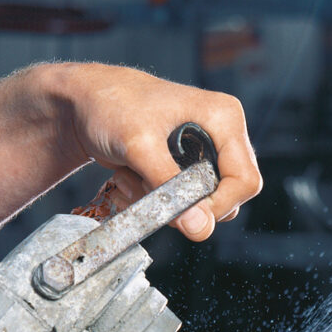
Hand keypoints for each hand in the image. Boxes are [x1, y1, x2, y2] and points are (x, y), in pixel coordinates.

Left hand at [56, 63, 262, 240]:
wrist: (85, 102)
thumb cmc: (112, 106)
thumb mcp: (138, 145)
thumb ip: (169, 187)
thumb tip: (200, 229)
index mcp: (224, 119)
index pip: (245, 181)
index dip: (218, 205)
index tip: (181, 212)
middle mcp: (222, 136)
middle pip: (227, 198)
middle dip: (183, 204)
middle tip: (146, 189)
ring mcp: (205, 153)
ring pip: (201, 205)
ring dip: (162, 202)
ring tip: (131, 177)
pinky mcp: (186, 167)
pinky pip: (182, 202)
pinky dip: (152, 199)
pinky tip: (130, 177)